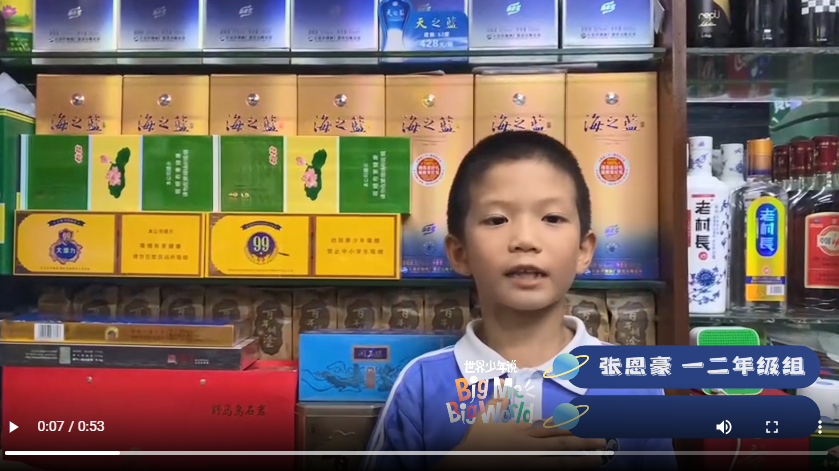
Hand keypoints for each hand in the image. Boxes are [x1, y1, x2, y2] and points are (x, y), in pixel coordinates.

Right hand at [455, 396, 605, 469]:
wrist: (466, 461)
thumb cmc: (474, 439)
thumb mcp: (484, 416)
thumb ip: (498, 401)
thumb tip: (507, 383)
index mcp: (521, 430)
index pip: (550, 427)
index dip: (570, 424)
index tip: (586, 420)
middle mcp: (529, 445)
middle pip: (560, 444)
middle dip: (582, 443)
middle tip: (603, 442)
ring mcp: (529, 461)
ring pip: (559, 461)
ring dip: (580, 459)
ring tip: (599, 458)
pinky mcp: (528, 469)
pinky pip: (551, 470)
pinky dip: (565, 468)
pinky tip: (577, 468)